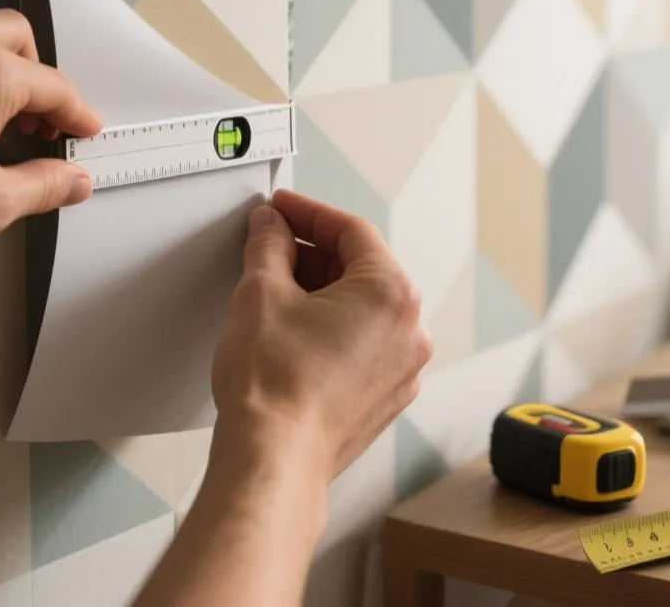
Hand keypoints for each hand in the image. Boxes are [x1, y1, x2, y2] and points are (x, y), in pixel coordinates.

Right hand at [210, 190, 432, 479]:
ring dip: (320, 293)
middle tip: (270, 247)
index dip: (308, 212)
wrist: (272, 460)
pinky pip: (360, 346)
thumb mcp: (260, 292)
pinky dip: (330, 330)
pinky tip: (290, 334)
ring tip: (273, 293)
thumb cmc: (274, 389)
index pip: (351, 231)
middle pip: (361, 269)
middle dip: (312, 254)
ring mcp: (401, 371)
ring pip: (361, 310)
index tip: (282, 209)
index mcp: (392, 295)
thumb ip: (269, 246)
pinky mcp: (382, 399)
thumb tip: (271, 228)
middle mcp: (409, 333)